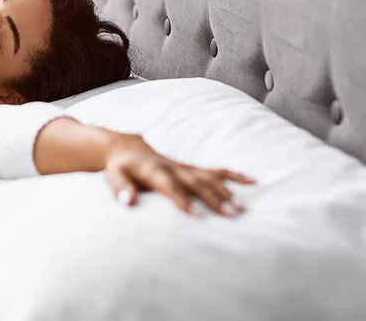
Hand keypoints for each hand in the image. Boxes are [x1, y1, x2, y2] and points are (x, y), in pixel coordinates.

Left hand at [104, 133, 255, 215]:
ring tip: (241, 209)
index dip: (181, 199)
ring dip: (226, 191)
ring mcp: (185, 166)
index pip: (169, 185)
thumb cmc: (120, 169)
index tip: (194, 215)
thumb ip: (120, 189)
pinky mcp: (192, 167)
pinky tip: (253, 181)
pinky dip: (234, 175)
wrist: (127, 149)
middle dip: (212, 198)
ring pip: (209, 177)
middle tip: (230, 216)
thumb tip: (127, 202)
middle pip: (195, 182)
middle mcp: (173, 167)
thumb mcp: (113, 178)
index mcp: (154, 170)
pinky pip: (215, 170)